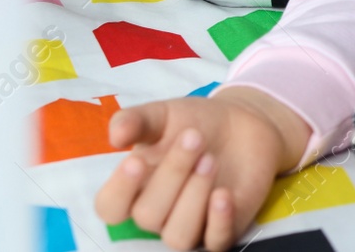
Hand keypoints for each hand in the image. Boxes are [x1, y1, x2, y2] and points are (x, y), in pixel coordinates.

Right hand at [94, 87, 309, 250]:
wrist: (243, 122)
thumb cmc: (194, 123)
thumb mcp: (163, 115)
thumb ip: (136, 121)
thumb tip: (115, 135)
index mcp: (135, 188)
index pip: (110, 207)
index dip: (119, 190)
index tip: (137, 160)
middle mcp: (159, 214)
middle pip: (148, 215)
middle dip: (172, 174)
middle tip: (195, 137)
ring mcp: (191, 225)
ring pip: (178, 236)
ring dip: (193, 197)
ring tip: (210, 160)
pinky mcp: (224, 229)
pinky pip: (216, 242)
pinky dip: (219, 222)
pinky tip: (224, 194)